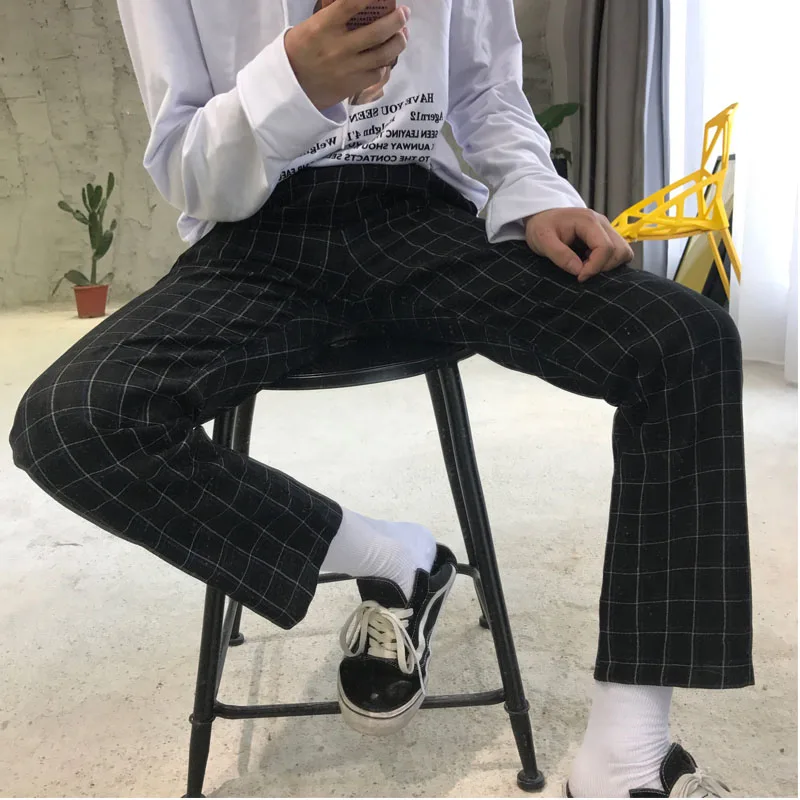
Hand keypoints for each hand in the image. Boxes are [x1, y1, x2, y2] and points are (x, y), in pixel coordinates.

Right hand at [285, 0, 408, 110]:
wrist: (292, 86)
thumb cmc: (302, 50)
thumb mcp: (313, 25)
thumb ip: (336, 15)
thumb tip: (363, 5)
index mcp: (324, 27)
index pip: (351, 4)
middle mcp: (339, 47)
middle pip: (378, 31)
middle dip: (397, 19)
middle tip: (404, 13)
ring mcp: (349, 68)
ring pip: (384, 54)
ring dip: (399, 41)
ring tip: (402, 34)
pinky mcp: (354, 85)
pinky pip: (378, 72)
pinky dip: (385, 62)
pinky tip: (386, 56)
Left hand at [525, 208, 633, 282]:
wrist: (543, 217)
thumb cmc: (542, 226)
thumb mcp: (542, 240)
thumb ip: (559, 254)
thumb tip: (578, 270)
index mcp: (588, 221)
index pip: (606, 247)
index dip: (595, 267)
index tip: (580, 277)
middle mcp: (602, 223)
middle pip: (619, 251)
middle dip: (602, 268)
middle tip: (582, 272)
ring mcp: (607, 229)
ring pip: (623, 252)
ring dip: (608, 265)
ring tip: (587, 267)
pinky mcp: (607, 236)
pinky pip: (619, 252)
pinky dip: (610, 262)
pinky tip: (591, 263)